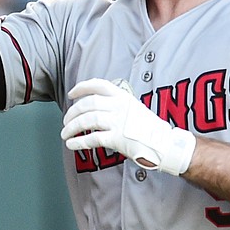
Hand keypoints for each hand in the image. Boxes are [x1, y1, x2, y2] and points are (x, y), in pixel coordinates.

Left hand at [60, 79, 195, 175]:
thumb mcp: (133, 107)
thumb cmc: (147, 127)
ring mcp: (118, 122)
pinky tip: (71, 144)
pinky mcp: (117, 138)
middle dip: (72, 112)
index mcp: (123, 96)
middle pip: (88, 104)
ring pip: (87, 120)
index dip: (82, 87)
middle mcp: (119, 106)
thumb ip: (115, 104)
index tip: (71, 94)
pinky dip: (78, 141)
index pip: (98, 85)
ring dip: (72, 127)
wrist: (164, 143)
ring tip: (65, 133)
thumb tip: (94, 107)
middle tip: (65, 120)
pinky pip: (92, 138)